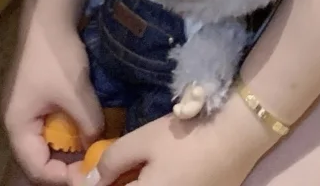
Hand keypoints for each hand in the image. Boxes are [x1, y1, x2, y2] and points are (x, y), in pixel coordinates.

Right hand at [2, 9, 103, 182]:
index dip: (62, 177)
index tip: (89, 173)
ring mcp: (24, 108)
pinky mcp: (35, 96)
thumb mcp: (76, 93)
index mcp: (17, 125)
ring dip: (67, 146)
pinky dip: (66, 129)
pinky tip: (84, 126)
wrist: (49, 14)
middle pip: (38, 157)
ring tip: (91, 147)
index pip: (36, 168)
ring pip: (45, 141)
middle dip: (65, 164)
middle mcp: (15, 121)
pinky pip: (49, 124)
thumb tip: (98, 144)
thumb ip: (88, 124)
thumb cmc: (56, 56)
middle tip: (92, 163)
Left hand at [85, 99, 270, 185]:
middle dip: (117, 183)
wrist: (237, 137)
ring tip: (131, 171)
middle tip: (109, 172)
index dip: (95, 184)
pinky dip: (154, 184)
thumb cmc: (187, 137)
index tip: (82, 174)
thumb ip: (112, 161)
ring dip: (135, 185)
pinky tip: (155, 173)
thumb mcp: (143, 141)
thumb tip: (91, 180)